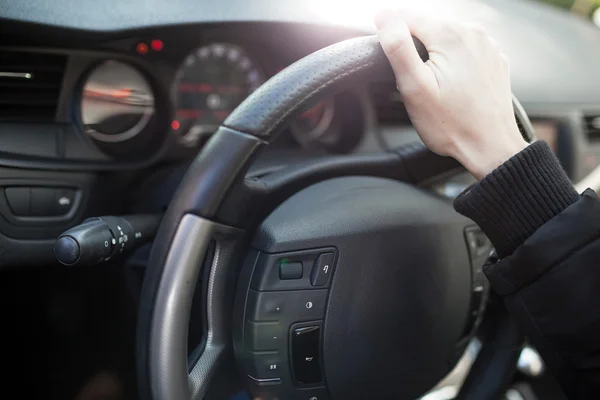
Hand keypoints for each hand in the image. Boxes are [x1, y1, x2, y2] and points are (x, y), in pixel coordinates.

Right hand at [375, 10, 527, 179]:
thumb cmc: (451, 124)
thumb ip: (397, 47)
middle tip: (414, 82)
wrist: (490, 147)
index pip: (407, 17)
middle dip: (414, 47)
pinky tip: (451, 86)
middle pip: (428, 26)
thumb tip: (384, 16)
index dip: (392, 36)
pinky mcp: (493, 59)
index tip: (391, 62)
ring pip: (446, 38)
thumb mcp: (414, 87)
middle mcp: (473, 33)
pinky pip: (464, 50)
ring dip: (433, 54)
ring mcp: (487, 45)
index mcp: (450, 35)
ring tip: (433, 86)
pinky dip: (452, 62)